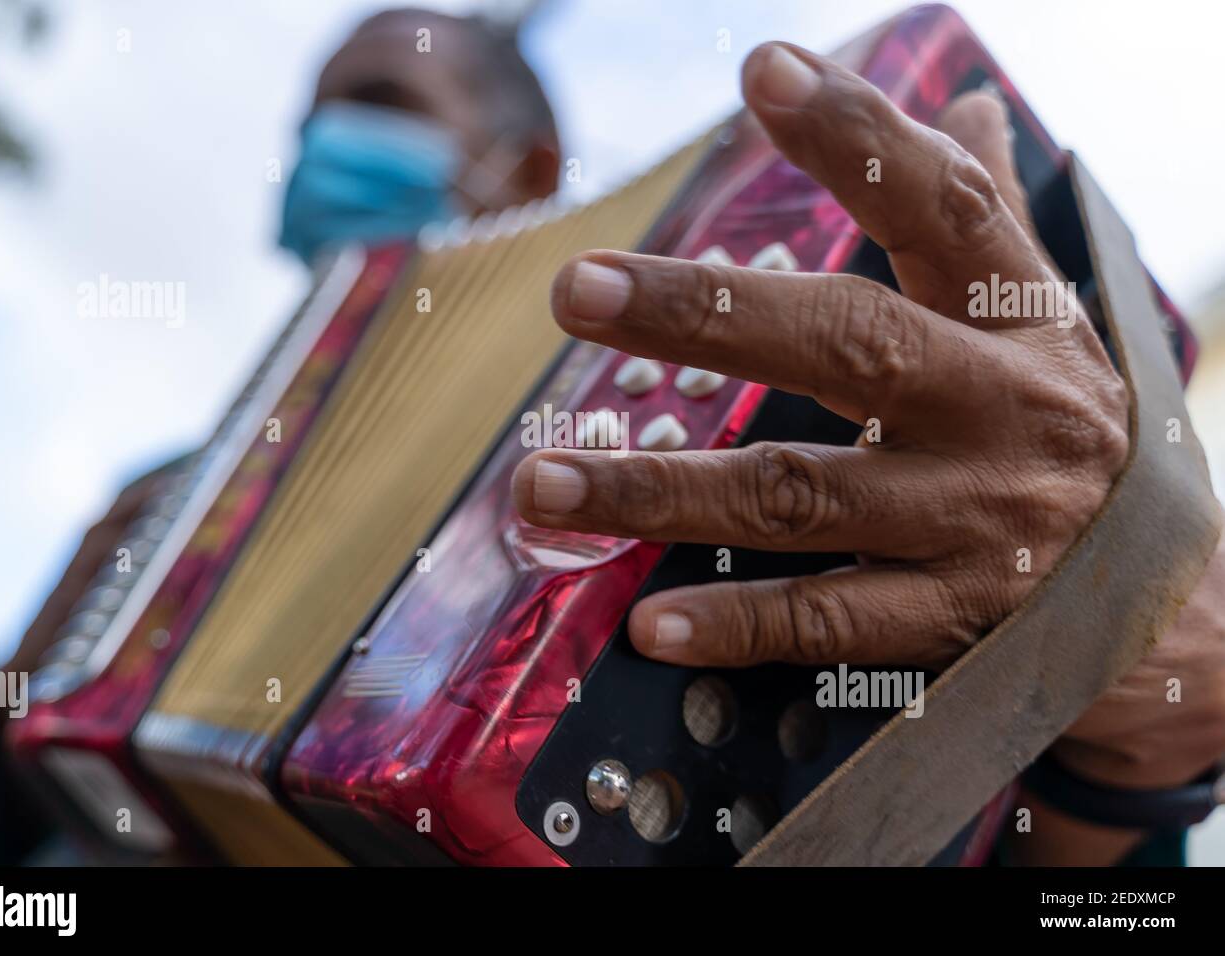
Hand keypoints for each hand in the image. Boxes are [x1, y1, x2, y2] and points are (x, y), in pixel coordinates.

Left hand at [513, 44, 1127, 672]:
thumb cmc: (1060, 423)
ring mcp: (974, 522)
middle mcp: (996, 409)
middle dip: (703, 316)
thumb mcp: (1038, 318)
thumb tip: (962, 101)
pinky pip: (831, 618)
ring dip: (663, 492)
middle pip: (844, 345)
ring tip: (544, 483)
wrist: (1163, 588)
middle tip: (576, 292)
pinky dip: (737, 623)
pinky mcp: (953, 621)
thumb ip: (983, 217)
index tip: (763, 74)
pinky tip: (649, 619)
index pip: (941, 207)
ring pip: (801, 495)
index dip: (858, 140)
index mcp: (1014, 318)